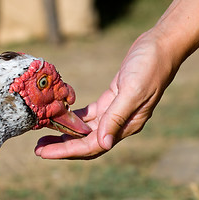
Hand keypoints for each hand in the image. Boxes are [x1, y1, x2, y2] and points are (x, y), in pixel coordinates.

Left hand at [35, 30, 178, 158]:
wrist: (160, 46)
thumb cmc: (150, 66)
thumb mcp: (133, 90)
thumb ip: (117, 117)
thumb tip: (104, 143)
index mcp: (127, 125)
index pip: (93, 146)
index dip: (67, 150)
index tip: (45, 153)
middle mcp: (121, 122)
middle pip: (87, 141)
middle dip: (63, 146)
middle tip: (38, 148)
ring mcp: (116, 111)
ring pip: (87, 129)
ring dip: (66, 133)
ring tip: (45, 135)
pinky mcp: (112, 98)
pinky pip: (90, 114)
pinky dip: (75, 117)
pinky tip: (61, 116)